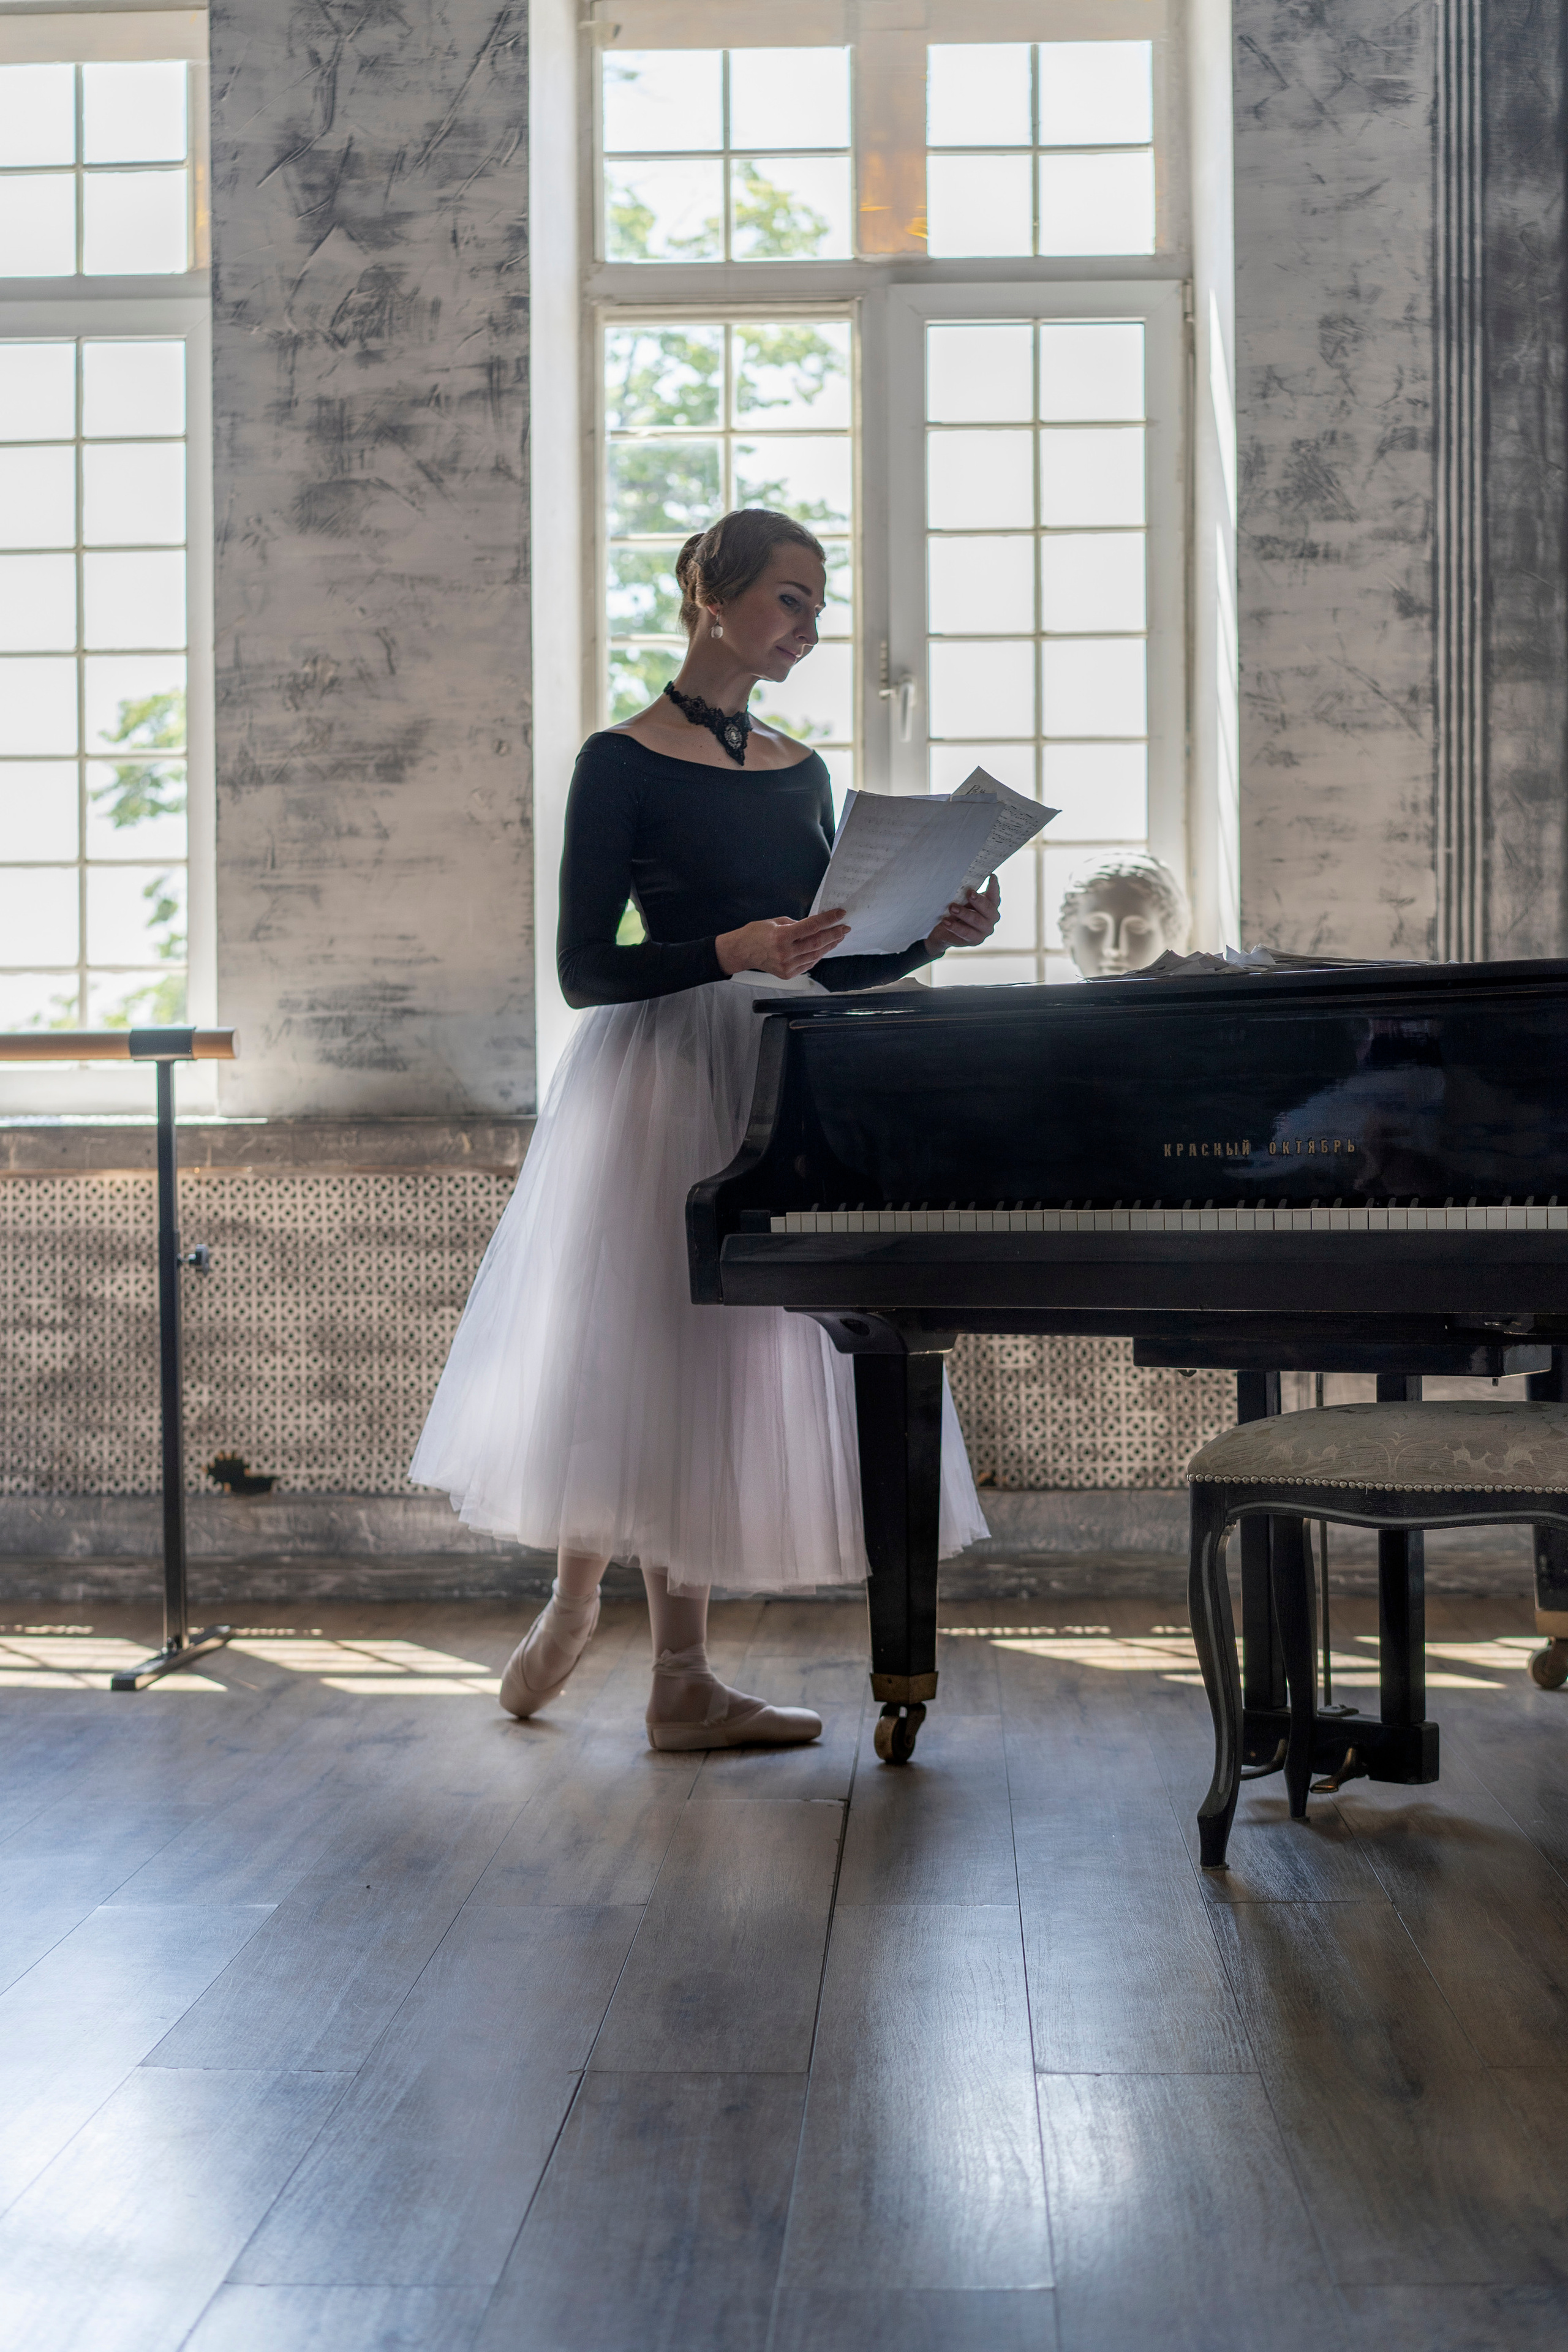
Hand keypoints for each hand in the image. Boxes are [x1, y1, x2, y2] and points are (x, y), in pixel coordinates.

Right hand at [716, 907, 850, 978]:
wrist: (742, 952)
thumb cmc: (756, 934)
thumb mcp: (776, 922)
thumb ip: (797, 924)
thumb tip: (816, 925)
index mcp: (781, 936)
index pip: (812, 926)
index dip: (829, 920)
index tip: (840, 914)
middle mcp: (785, 953)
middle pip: (818, 942)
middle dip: (834, 934)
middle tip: (845, 928)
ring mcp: (787, 966)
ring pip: (816, 955)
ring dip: (829, 945)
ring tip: (837, 937)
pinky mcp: (788, 974)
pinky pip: (809, 964)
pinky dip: (818, 955)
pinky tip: (824, 948)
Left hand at [926, 877, 999, 952]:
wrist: (945, 931)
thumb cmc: (957, 910)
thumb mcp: (962, 900)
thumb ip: (967, 894)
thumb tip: (963, 883)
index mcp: (991, 905)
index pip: (994, 896)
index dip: (994, 887)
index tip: (991, 876)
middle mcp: (992, 918)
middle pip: (988, 908)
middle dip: (978, 900)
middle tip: (969, 893)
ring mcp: (985, 930)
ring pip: (976, 920)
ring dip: (964, 913)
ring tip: (952, 908)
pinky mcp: (975, 940)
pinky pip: (965, 933)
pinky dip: (955, 926)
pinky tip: (945, 921)